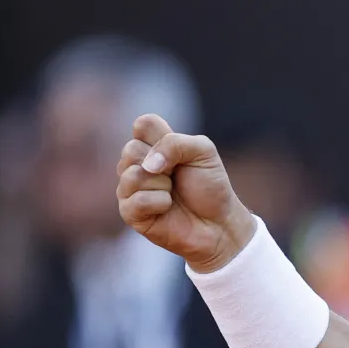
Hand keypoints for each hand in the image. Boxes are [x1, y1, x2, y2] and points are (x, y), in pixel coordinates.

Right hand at [116, 114, 256, 272]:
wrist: (219, 223)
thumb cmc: (210, 186)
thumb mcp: (204, 153)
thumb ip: (176, 143)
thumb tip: (148, 164)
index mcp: (154, 145)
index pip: (143, 124)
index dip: (162, 136)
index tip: (180, 153)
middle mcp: (137, 164)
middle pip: (131, 149)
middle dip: (164, 164)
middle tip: (178, 177)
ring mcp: (130, 188)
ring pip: (132, 175)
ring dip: (163, 185)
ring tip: (173, 194)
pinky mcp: (130, 212)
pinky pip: (137, 200)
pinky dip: (160, 203)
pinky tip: (167, 208)